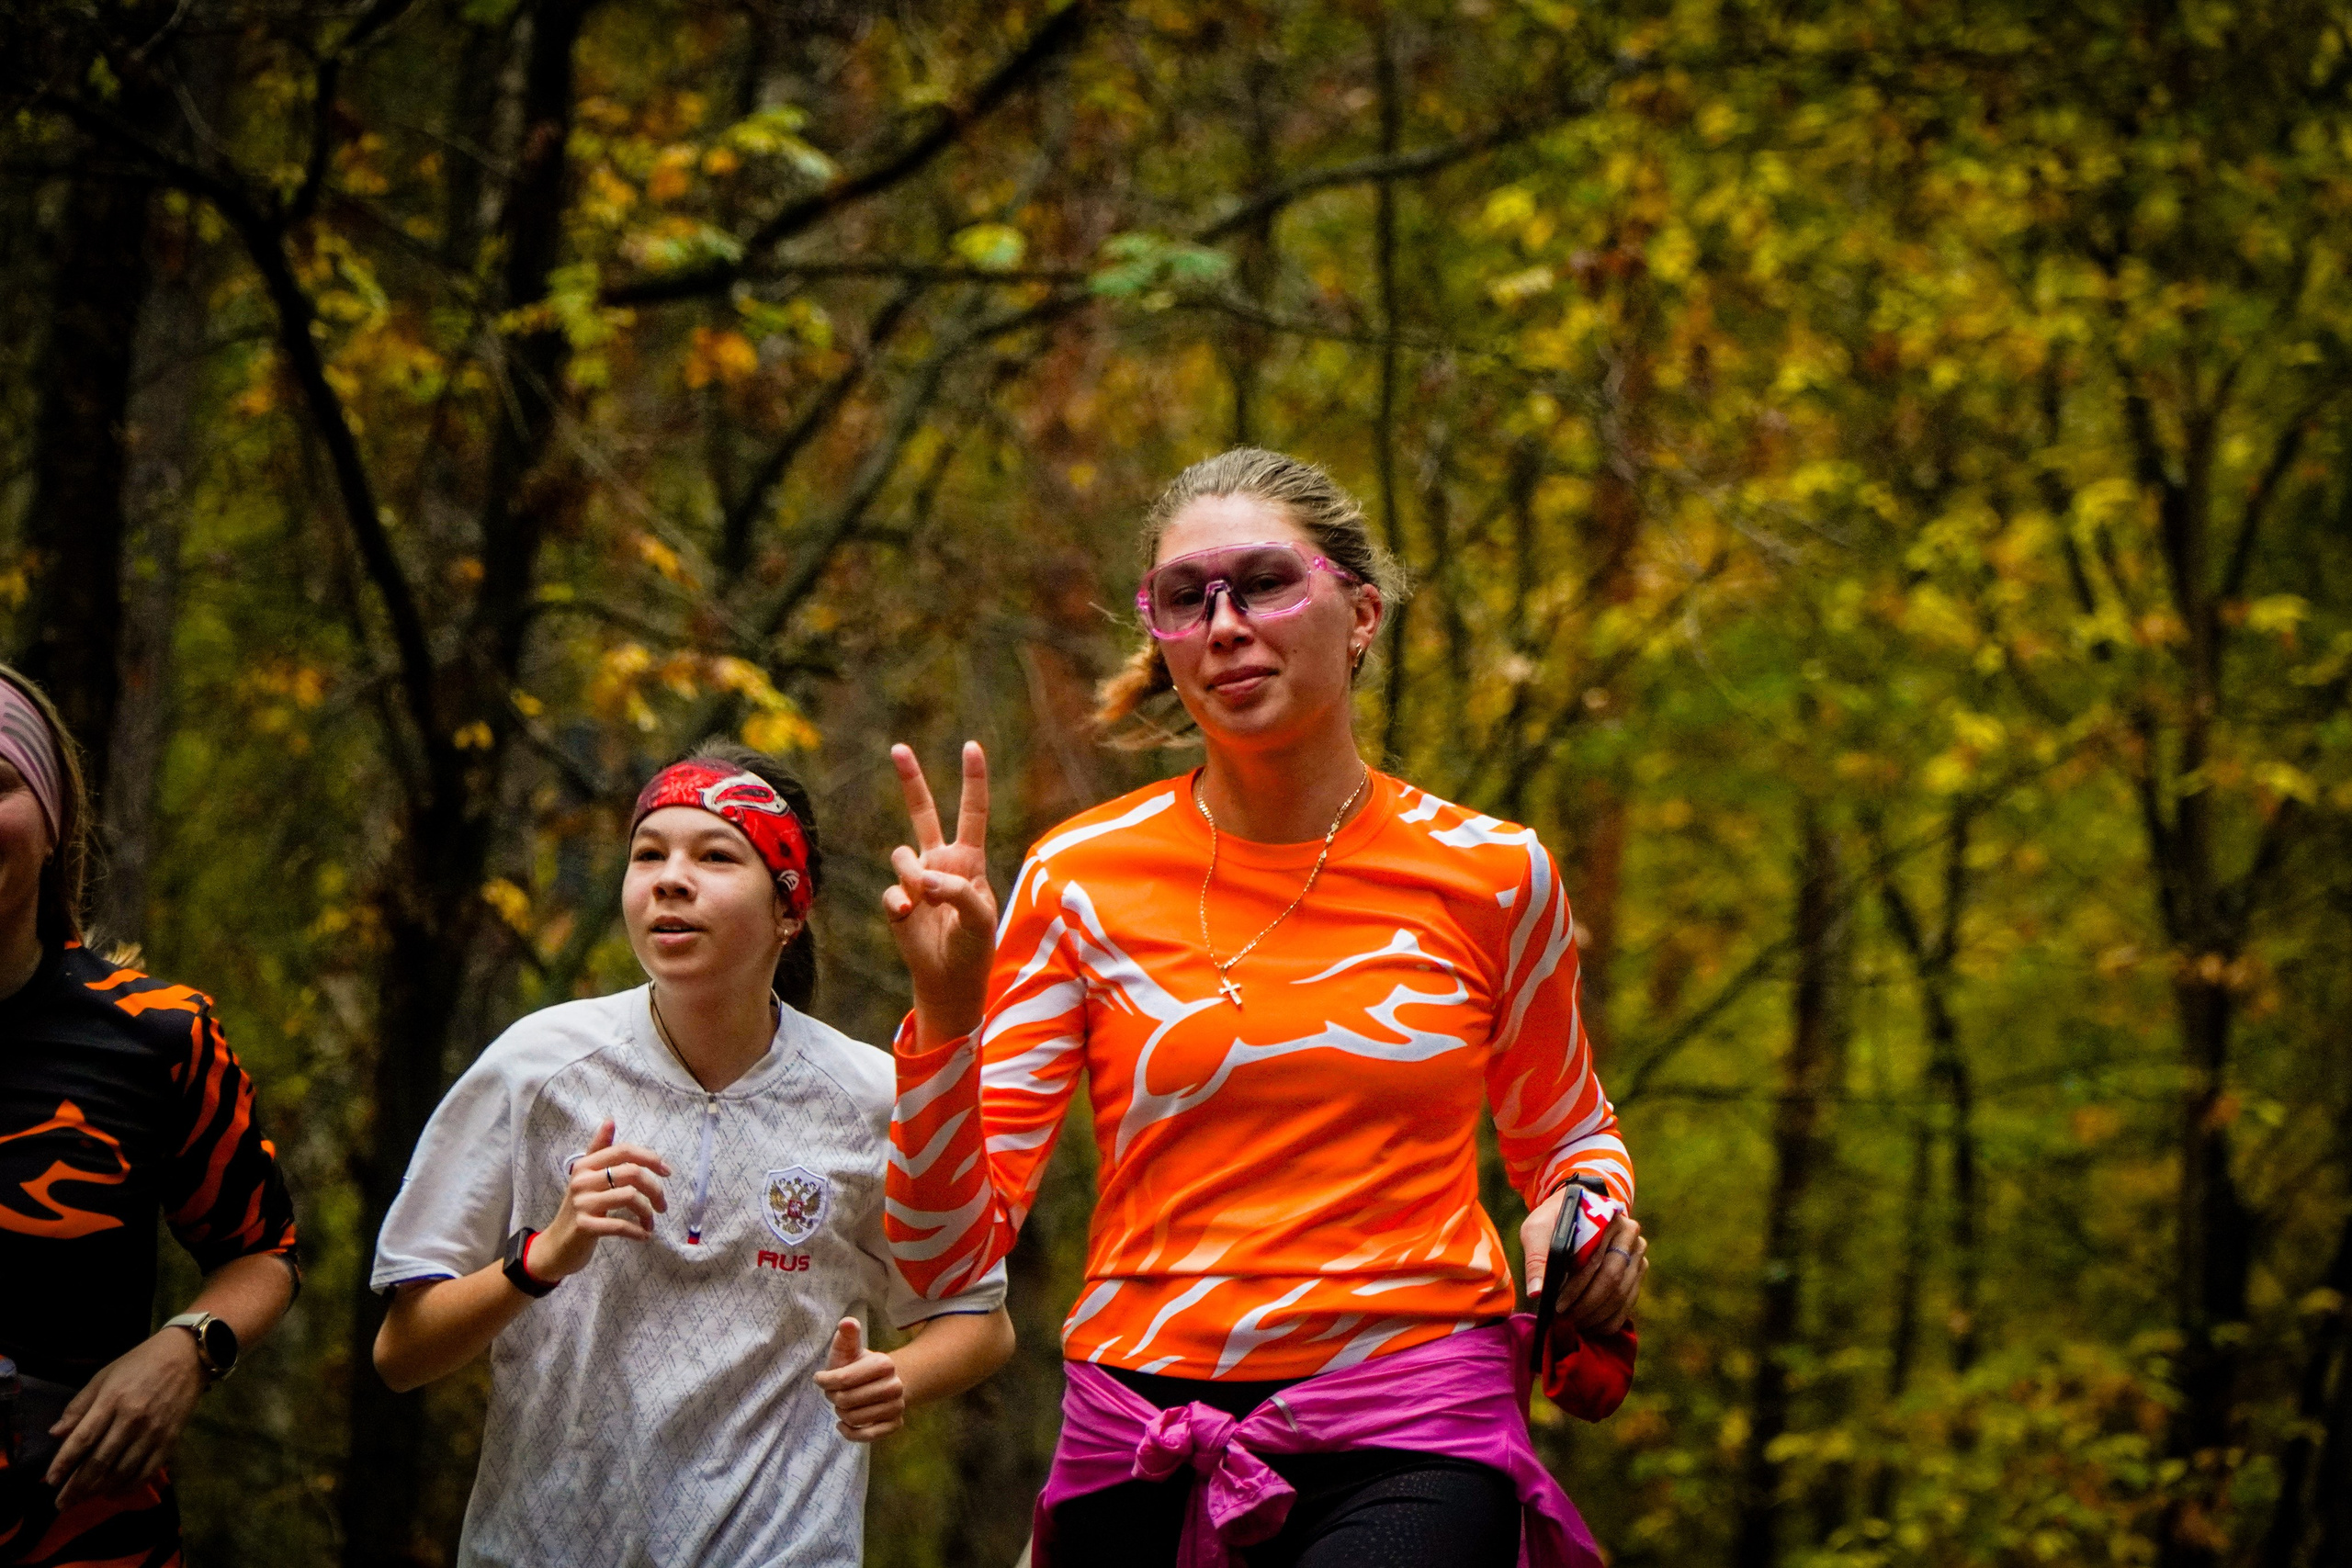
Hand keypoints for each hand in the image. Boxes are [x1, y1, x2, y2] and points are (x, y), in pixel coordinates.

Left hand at [45, 1326, 206, 1506]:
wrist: (188, 1356)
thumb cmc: (140, 1363)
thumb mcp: (104, 1376)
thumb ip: (80, 1405)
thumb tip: (56, 1433)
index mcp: (112, 1400)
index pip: (82, 1439)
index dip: (64, 1463)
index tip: (51, 1481)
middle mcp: (132, 1419)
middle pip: (100, 1461)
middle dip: (77, 1486)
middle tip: (62, 1503)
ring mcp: (154, 1432)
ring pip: (122, 1471)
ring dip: (99, 1490)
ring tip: (83, 1499)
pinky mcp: (170, 1440)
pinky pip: (147, 1472)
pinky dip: (129, 1487)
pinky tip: (114, 1493)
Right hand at [530, 1118, 670, 1280]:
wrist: (555, 1246)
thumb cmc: (579, 1209)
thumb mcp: (586, 1178)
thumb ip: (599, 1151)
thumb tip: (610, 1120)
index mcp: (585, 1164)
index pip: (624, 1151)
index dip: (650, 1158)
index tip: (667, 1172)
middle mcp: (582, 1180)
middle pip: (632, 1173)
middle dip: (655, 1190)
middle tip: (662, 1206)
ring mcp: (582, 1203)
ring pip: (630, 1197)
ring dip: (648, 1213)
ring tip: (650, 1223)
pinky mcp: (584, 1226)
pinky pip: (620, 1224)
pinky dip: (637, 1230)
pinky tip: (644, 1235)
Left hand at [813, 1317, 905, 1441]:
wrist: (883, 1382)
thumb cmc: (858, 1365)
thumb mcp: (849, 1348)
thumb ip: (846, 1335)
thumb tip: (846, 1322)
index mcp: (885, 1364)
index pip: (844, 1379)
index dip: (826, 1381)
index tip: (820, 1378)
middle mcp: (895, 1386)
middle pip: (847, 1400)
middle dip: (833, 1398)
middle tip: (833, 1392)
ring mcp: (897, 1407)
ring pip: (855, 1419)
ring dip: (841, 1413)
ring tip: (842, 1404)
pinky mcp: (895, 1425)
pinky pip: (867, 1436)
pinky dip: (850, 1432)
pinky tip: (843, 1424)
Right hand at [883, 742, 996, 1045]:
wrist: (950, 978)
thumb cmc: (974, 947)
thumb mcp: (979, 918)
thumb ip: (958, 893)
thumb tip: (923, 881)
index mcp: (969, 859)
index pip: (972, 812)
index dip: (972, 780)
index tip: (971, 746)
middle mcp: (941, 862)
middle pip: (923, 812)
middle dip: (911, 780)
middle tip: (899, 747)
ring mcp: (917, 880)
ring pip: (901, 856)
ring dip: (912, 876)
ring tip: (923, 900)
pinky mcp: (896, 901)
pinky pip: (891, 890)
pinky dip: (899, 902)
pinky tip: (908, 917)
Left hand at [1521, 1190, 1646, 1336]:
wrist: (1577, 1210)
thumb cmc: (1554, 1220)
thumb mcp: (1538, 1229)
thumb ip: (1536, 1258)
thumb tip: (1536, 1292)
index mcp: (1608, 1220)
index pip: (1595, 1262)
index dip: (1576, 1288)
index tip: (1558, 1306)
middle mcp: (1629, 1237)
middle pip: (1612, 1281)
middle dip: (1587, 1306)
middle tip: (1565, 1321)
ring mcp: (1637, 1255)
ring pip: (1622, 1295)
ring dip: (1597, 1316)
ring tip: (1574, 1325)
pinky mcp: (1638, 1271)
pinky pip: (1628, 1303)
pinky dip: (1609, 1320)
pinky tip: (1590, 1327)